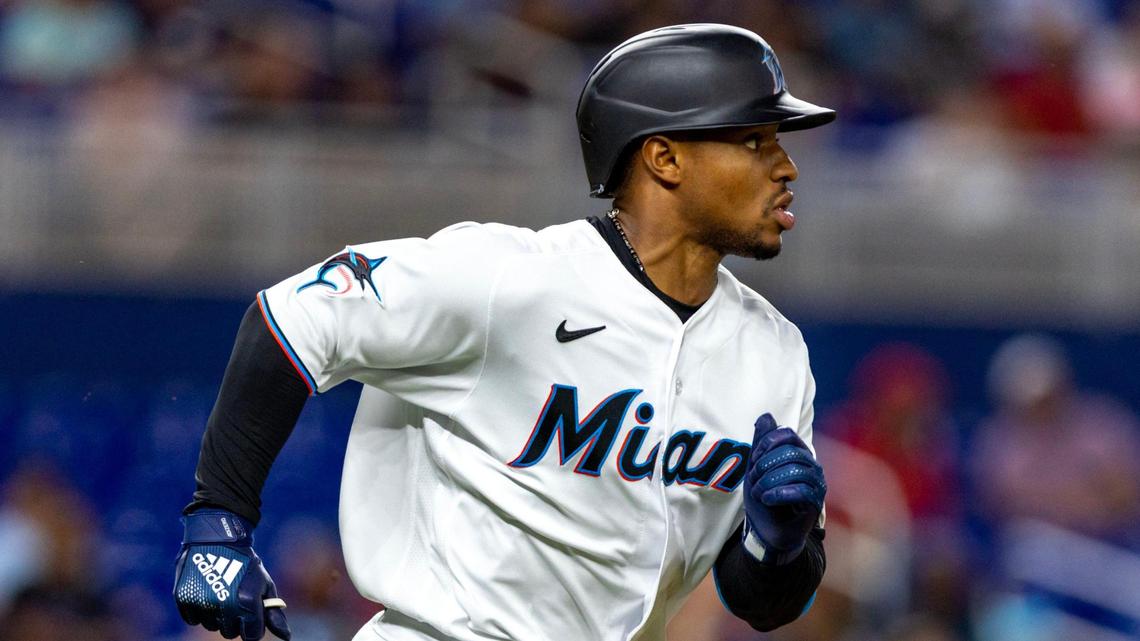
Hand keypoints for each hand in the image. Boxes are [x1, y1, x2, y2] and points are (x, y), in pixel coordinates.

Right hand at [173, 510, 290, 640]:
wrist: (217, 538)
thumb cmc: (245, 564)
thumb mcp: (264, 585)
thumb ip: (273, 613)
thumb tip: (286, 637)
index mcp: (247, 602)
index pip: (251, 636)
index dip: (253, 627)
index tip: (252, 615)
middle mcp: (224, 605)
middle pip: (230, 633)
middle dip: (235, 621)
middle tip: (235, 599)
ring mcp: (202, 602)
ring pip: (211, 626)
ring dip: (217, 615)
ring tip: (221, 592)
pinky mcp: (184, 598)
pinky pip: (193, 619)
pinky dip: (199, 610)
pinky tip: (206, 591)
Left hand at [742, 413, 826, 565]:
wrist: (767, 530)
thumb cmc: (764, 497)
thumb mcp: (756, 468)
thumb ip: (761, 442)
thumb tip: (765, 415)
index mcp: (797, 452)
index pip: (787, 434)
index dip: (768, 443)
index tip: (754, 459)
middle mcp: (811, 464)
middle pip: (790, 452)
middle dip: (766, 466)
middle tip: (754, 480)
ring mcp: (816, 483)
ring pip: (796, 471)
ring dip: (770, 482)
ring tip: (758, 493)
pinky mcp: (816, 502)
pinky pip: (801, 491)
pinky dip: (779, 493)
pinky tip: (767, 499)